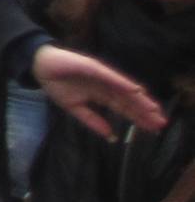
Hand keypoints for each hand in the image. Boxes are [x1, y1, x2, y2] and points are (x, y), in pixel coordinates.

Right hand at [33, 44, 168, 138]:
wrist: (39, 66)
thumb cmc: (55, 84)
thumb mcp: (74, 107)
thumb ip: (91, 120)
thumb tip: (111, 136)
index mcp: (101, 95)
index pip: (123, 108)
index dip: (137, 118)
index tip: (152, 130)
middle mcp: (106, 86)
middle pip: (129, 101)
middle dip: (144, 112)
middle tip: (161, 124)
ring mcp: (102, 76)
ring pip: (125, 90)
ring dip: (140, 99)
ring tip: (154, 110)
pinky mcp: (94, 67)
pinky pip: (112, 77)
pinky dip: (124, 83)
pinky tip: (136, 91)